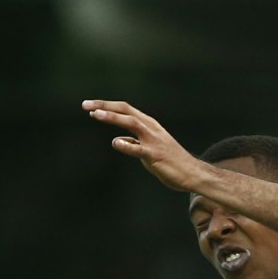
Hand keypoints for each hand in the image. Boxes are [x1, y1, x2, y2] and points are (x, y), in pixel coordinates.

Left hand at [82, 100, 200, 190]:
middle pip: (126, 111)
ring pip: (132, 123)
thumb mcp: (151, 147)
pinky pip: (139, 149)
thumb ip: (135, 141)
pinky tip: (117, 143)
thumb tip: (120, 140)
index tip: (89, 106)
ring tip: (96, 115)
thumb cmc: (171, 161)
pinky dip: (127, 145)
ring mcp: (154, 141)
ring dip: (113, 117)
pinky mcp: (156, 155)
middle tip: (85, 105)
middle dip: (105, 106)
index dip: (107, 106)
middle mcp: (151, 129)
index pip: (126, 110)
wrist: (192, 173)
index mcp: (150, 125)